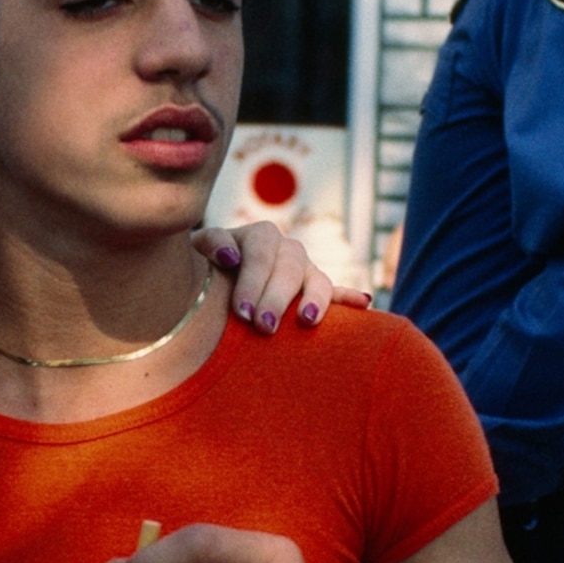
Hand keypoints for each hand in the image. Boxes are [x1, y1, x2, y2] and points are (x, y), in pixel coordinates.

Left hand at [192, 222, 368, 334]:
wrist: (215, 282)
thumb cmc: (205, 269)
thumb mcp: (199, 251)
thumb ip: (210, 244)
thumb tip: (230, 256)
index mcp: (259, 236)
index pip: (260, 253)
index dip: (252, 281)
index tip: (241, 313)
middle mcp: (287, 250)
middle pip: (289, 268)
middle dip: (277, 298)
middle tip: (264, 326)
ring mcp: (306, 271)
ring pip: (317, 280)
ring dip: (315, 299)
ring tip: (307, 320)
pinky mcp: (317, 292)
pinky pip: (338, 294)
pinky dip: (351, 298)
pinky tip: (364, 304)